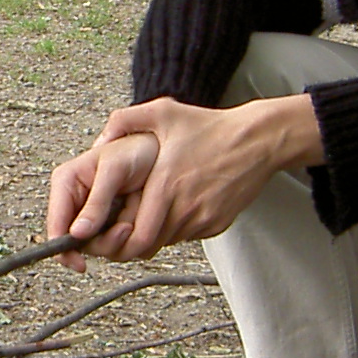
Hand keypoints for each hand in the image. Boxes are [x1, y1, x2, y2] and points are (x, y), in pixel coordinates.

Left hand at [45, 95, 321, 271]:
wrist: (258, 139)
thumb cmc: (211, 127)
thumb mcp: (164, 113)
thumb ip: (124, 120)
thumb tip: (100, 141)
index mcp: (166, 185)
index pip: (139, 236)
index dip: (122, 242)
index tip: (113, 234)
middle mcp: (185, 208)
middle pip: (151, 244)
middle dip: (134, 240)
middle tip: (124, 229)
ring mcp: (204, 219)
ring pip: (170, 240)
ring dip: (157, 232)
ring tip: (150, 212)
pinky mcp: (218, 224)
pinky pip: (190, 234)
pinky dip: (179, 227)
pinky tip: (177, 205)